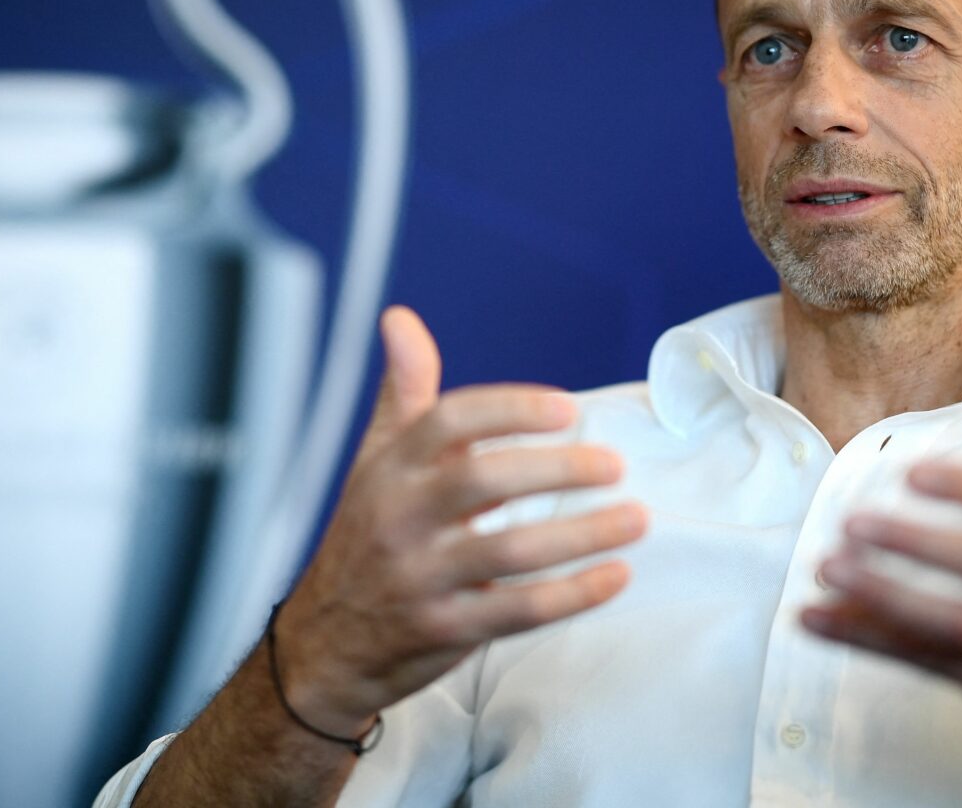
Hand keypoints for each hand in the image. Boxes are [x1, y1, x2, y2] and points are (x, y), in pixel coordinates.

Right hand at [276, 306, 647, 738]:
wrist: (324, 643)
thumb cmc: (366, 536)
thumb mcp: (375, 461)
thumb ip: (404, 392)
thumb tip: (400, 318)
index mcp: (390, 469)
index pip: (449, 421)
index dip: (510, 409)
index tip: (567, 409)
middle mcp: (400, 518)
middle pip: (482, 481)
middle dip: (557, 469)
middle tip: (614, 465)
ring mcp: (420, 578)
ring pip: (509, 550)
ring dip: (582, 534)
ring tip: (637, 518)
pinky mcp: (444, 630)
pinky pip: (518, 611)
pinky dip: (573, 594)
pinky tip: (616, 575)